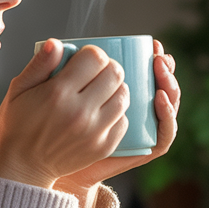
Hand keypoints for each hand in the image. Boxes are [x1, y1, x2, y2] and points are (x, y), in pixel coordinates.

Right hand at [0, 40, 129, 189]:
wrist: (20, 167)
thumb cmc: (16, 126)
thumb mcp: (18, 90)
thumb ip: (40, 64)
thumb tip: (56, 43)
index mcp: (58, 93)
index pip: (95, 58)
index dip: (92, 54)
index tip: (84, 60)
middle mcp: (80, 112)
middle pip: (115, 74)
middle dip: (107, 67)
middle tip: (96, 73)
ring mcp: (94, 131)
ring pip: (123, 96)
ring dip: (115, 89)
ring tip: (101, 92)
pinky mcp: (103, 147)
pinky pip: (123, 121)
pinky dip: (116, 113)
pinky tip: (102, 112)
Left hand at [53, 39, 180, 206]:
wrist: (42, 165)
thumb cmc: (38, 126)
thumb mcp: (39, 95)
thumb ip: (43, 69)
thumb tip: (57, 43)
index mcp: (111, 93)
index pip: (144, 71)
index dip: (152, 58)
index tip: (150, 46)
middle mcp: (130, 110)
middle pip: (161, 85)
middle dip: (164, 68)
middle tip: (158, 56)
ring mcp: (138, 129)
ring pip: (167, 106)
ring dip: (170, 86)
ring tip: (160, 69)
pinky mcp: (141, 149)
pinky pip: (163, 135)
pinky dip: (167, 116)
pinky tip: (159, 99)